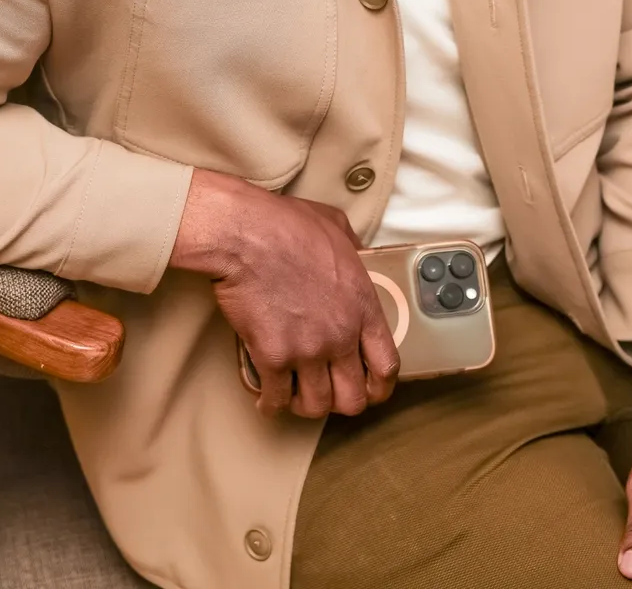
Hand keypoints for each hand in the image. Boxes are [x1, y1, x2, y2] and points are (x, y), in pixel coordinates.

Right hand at [169, 168, 399, 418]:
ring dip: (306, 404)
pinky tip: (267, 399)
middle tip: (329, 391)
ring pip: (317, 406)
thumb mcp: (336, 226)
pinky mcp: (272, 357)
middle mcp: (340, 335)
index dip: (381, 387)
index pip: (387, 365)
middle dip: (342, 400)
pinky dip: (271, 404)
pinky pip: (276, 399)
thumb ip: (355, 248)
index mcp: (362, 306)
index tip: (372, 390)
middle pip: (353, 398)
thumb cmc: (286, 224)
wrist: (244, 233)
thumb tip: (359, 253)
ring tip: (297, 394)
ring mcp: (306, 350)